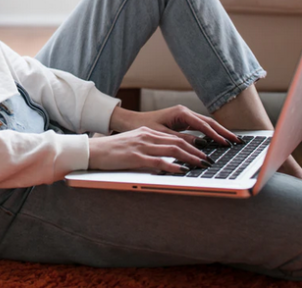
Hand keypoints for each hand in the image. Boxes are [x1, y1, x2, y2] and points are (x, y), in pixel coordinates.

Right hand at [88, 126, 213, 172]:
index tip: (203, 152)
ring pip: (172, 150)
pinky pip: (158, 161)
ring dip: (190, 158)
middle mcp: (147, 136)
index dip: (192, 144)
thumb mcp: (132, 144)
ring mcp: (141, 146)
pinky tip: (182, 170)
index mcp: (147, 132)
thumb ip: (148, 148)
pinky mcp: (135, 157)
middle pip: (177, 142)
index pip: (174, 137)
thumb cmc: (111, 151)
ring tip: (202, 165)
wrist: (92, 150)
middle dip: (196, 151)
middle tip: (209, 160)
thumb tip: (165, 158)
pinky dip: (173, 166)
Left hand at [109, 104, 242, 148]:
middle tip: (237, 141)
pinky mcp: (183, 121)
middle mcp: (185, 112)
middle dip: (224, 132)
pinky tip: (219, 140)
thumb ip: (181, 139)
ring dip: (219, 132)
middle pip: (209, 122)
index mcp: (180, 113)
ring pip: (206, 124)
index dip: (215, 135)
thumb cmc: (143, 127)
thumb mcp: (162, 135)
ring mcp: (185, 116)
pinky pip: (201, 127)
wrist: (132, 121)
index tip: (226, 143)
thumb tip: (201, 145)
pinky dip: (211, 133)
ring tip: (233, 141)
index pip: (203, 125)